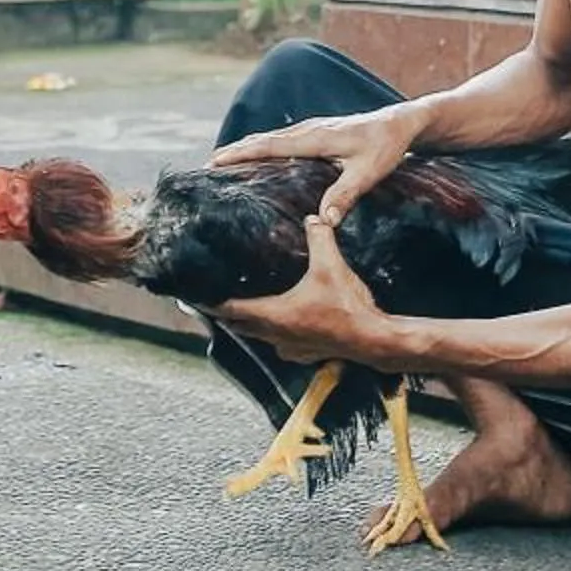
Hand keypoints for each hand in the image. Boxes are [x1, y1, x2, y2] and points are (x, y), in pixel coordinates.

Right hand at [212, 106, 422, 224]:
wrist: (401, 122)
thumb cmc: (386, 146)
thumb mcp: (368, 172)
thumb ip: (345, 194)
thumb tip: (322, 221)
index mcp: (313, 138)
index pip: (268, 145)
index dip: (239, 153)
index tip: (213, 162)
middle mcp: (307, 130)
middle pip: (261, 140)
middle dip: (233, 152)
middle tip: (205, 168)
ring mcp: (310, 130)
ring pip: (269, 139)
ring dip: (245, 149)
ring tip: (221, 165)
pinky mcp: (316, 134)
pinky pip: (280, 140)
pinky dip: (261, 148)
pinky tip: (256, 161)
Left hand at [213, 222, 395, 363]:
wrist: (373, 339)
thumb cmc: (347, 307)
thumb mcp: (331, 266)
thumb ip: (319, 238)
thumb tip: (314, 217)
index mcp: (274, 315)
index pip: (231, 310)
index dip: (212, 302)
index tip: (197, 298)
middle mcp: (276, 335)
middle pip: (240, 326)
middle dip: (227, 314)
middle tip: (215, 299)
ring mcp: (291, 347)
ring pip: (259, 337)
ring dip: (250, 325)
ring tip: (245, 310)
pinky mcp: (306, 353)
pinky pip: (280, 344)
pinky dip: (274, 334)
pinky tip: (281, 326)